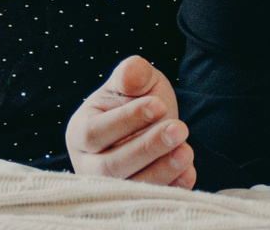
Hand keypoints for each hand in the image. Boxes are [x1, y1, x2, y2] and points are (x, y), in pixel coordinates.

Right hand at [66, 55, 195, 186]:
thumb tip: (132, 70)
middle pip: (111, 166)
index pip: (95, 132)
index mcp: (80, 131)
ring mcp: (111, 185)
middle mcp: (89, 164)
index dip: (126, 120)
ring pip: (130, 186)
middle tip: (180, 129)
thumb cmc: (138, 98)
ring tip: (187, 151)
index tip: (158, 105)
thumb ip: (132, 73)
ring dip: (161, 171)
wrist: (155, 120)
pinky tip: (188, 172)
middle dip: (147, 148)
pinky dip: (170, 188)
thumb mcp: (135, 81)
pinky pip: (150, 199)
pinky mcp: (134, 198)